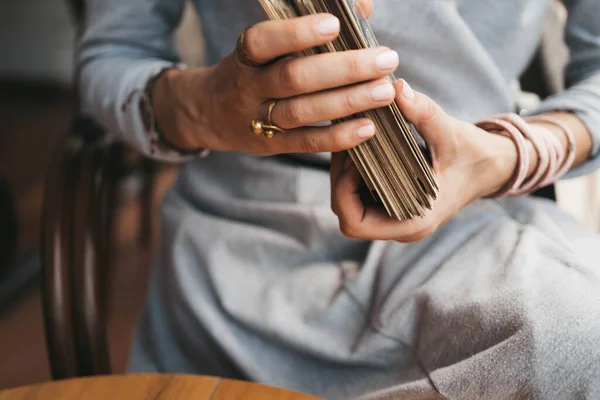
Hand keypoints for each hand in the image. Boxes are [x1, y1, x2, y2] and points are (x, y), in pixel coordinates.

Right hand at [152, 0, 396, 155]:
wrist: (208, 114)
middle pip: (294, 77)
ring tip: (384, 91)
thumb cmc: (252, 70)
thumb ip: (310, 26)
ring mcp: (258, 120)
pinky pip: (306, 143)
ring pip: (303, 111)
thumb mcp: (267, 45)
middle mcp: (249, 88)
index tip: (335, 24)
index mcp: (245, 57)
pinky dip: (337, 137)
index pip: (263, 41)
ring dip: (347, 101)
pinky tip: (368, 127)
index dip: (297, 33)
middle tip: (386, 59)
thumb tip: (362, 7)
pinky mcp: (272, 146)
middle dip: (344, 68)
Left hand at [330, 80, 520, 241]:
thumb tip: (397, 87)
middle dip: (340, 177)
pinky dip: (357, 172)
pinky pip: (362, 194)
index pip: (355, 223)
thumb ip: (423, 112)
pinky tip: (361, 145)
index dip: (343, 191)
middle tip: (347, 141)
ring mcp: (396, 216)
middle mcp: (400, 225)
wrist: (492, 165)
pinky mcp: (394, 203)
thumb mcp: (451, 131)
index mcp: (413, 221)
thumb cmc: (474, 153)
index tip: (352, 157)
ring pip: (351, 203)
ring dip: (345, 173)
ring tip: (352, 140)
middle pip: (347, 211)